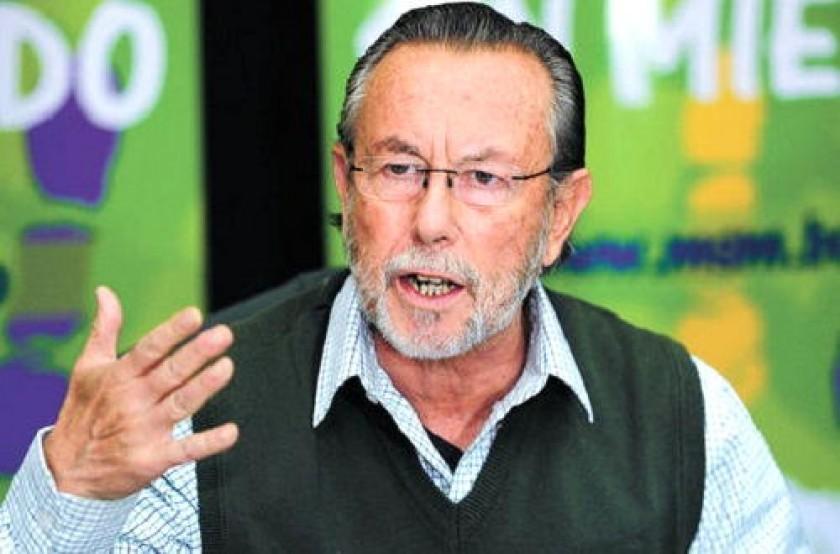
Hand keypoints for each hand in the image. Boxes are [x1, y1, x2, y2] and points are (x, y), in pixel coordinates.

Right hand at [44, 286, 237, 499]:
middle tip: (223, 335)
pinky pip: (186, 450)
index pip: (149, 349)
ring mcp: (144, 430)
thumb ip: (104, 329)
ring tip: (227, 367)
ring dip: (204, 387)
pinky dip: (208, 443)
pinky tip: (231, 432)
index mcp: (119, 376)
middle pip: (170, 372)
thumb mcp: (87, 368)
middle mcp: (133, 400)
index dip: (172, 332)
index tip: (195, 314)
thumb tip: (105, 291)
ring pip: (181, 404)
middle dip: (197, 353)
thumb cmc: (83, 413)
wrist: (66, 474)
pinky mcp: (153, 458)